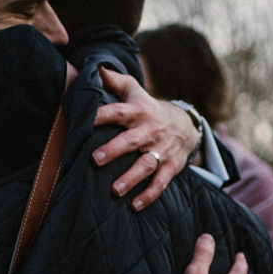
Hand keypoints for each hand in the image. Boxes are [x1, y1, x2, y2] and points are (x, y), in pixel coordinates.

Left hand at [92, 69, 201, 210]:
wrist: (186, 124)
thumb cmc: (148, 108)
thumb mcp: (135, 91)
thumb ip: (116, 81)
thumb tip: (96, 68)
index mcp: (139, 112)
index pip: (119, 112)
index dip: (103, 115)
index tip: (87, 120)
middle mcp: (150, 131)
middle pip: (131, 141)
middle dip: (114, 150)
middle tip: (94, 160)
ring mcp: (162, 150)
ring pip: (146, 165)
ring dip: (131, 178)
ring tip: (114, 190)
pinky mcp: (171, 166)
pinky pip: (161, 183)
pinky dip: (149, 195)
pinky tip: (134, 205)